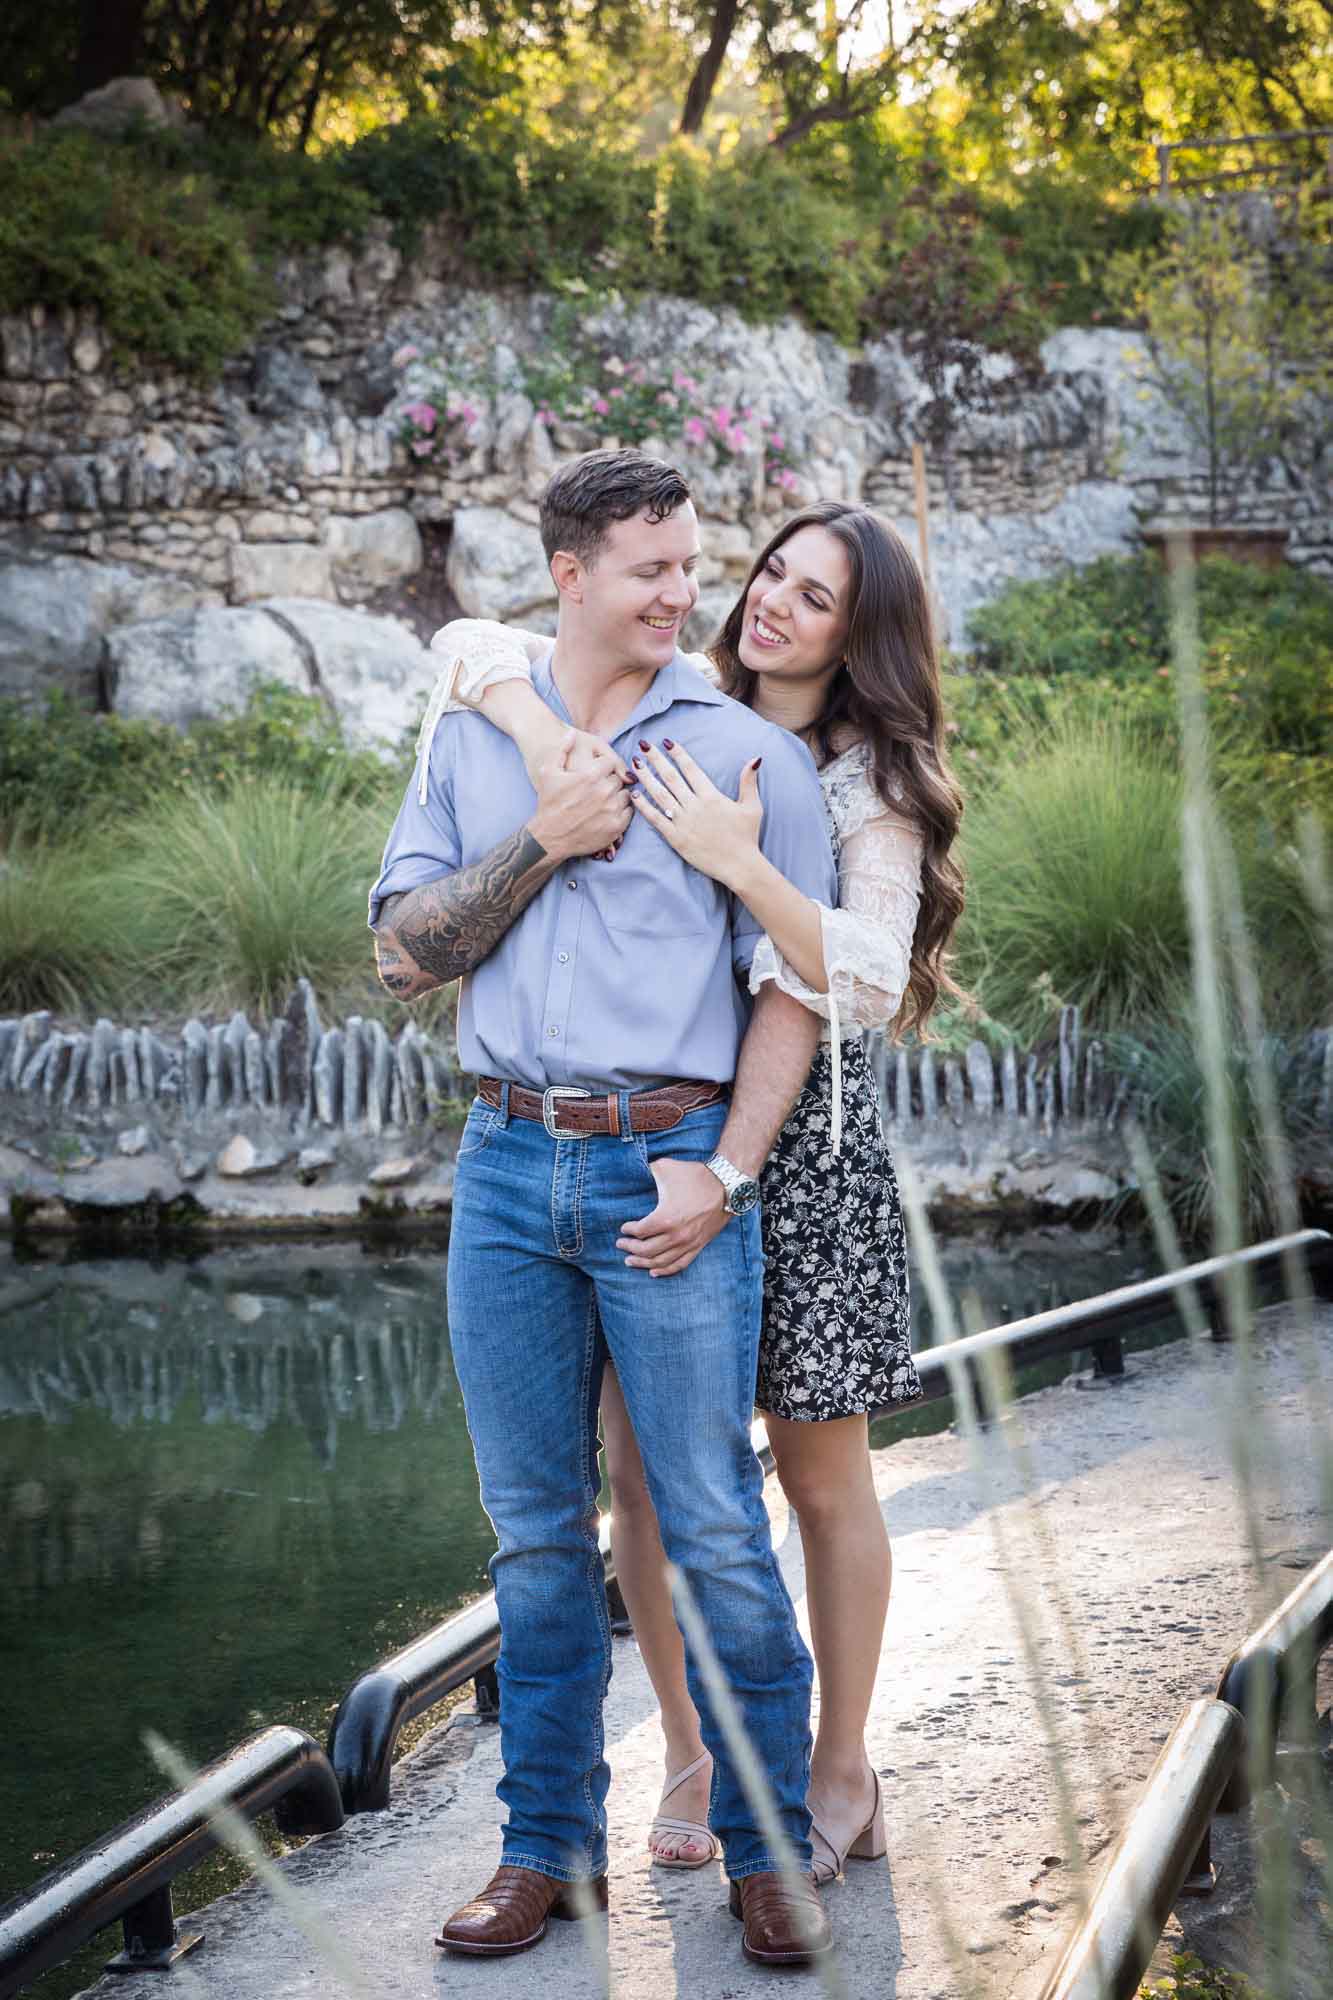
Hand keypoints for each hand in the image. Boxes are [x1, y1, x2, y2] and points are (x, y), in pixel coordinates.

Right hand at [528, 730, 632, 863]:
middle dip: (610, 782)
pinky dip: (622, 811)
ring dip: (617, 796)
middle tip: (598, 789)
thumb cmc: (548, 803)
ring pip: (626, 795)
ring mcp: (611, 810)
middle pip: (619, 779)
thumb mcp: (548, 772)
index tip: (595, 774)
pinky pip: (629, 813)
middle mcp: (604, 791)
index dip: (603, 767)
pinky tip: (609, 812)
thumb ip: (561, 749)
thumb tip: (571, 733)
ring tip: (603, 801)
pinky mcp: (616, 827)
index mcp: (590, 774)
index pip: (610, 763)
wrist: (549, 837)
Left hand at [617, 1158, 729, 1277]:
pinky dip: (665, 1271)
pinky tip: (654, 1272)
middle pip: (646, 1250)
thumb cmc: (695, 1175)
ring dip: (643, 1263)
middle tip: (621, 1245)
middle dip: (630, 1249)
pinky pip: (680, 1264)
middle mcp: (676, 1235)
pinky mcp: (699, 1246)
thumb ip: (647, 1171)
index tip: (624, 1228)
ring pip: (660, 1262)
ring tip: (630, 1261)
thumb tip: (633, 1171)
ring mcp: (689, 1243)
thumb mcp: (666, 1167)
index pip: (640, 1231)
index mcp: (666, 1217)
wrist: (727, 1185)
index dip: (628, 1230)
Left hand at [630, 739, 763, 886]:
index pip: (691, 769)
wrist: (739, 866)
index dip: (678, 754)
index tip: (667, 742)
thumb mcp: (752, 806)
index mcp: (712, 796)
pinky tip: (635, 795)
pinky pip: (656, 819)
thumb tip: (755, 759)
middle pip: (671, 777)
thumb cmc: (747, 837)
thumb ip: (749, 782)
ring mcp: (683, 822)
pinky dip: (644, 806)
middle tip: (643, 745)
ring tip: (635, 764)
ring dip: (646, 778)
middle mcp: (695, 806)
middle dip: (656, 759)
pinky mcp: (676, 838)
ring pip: (660, 795)